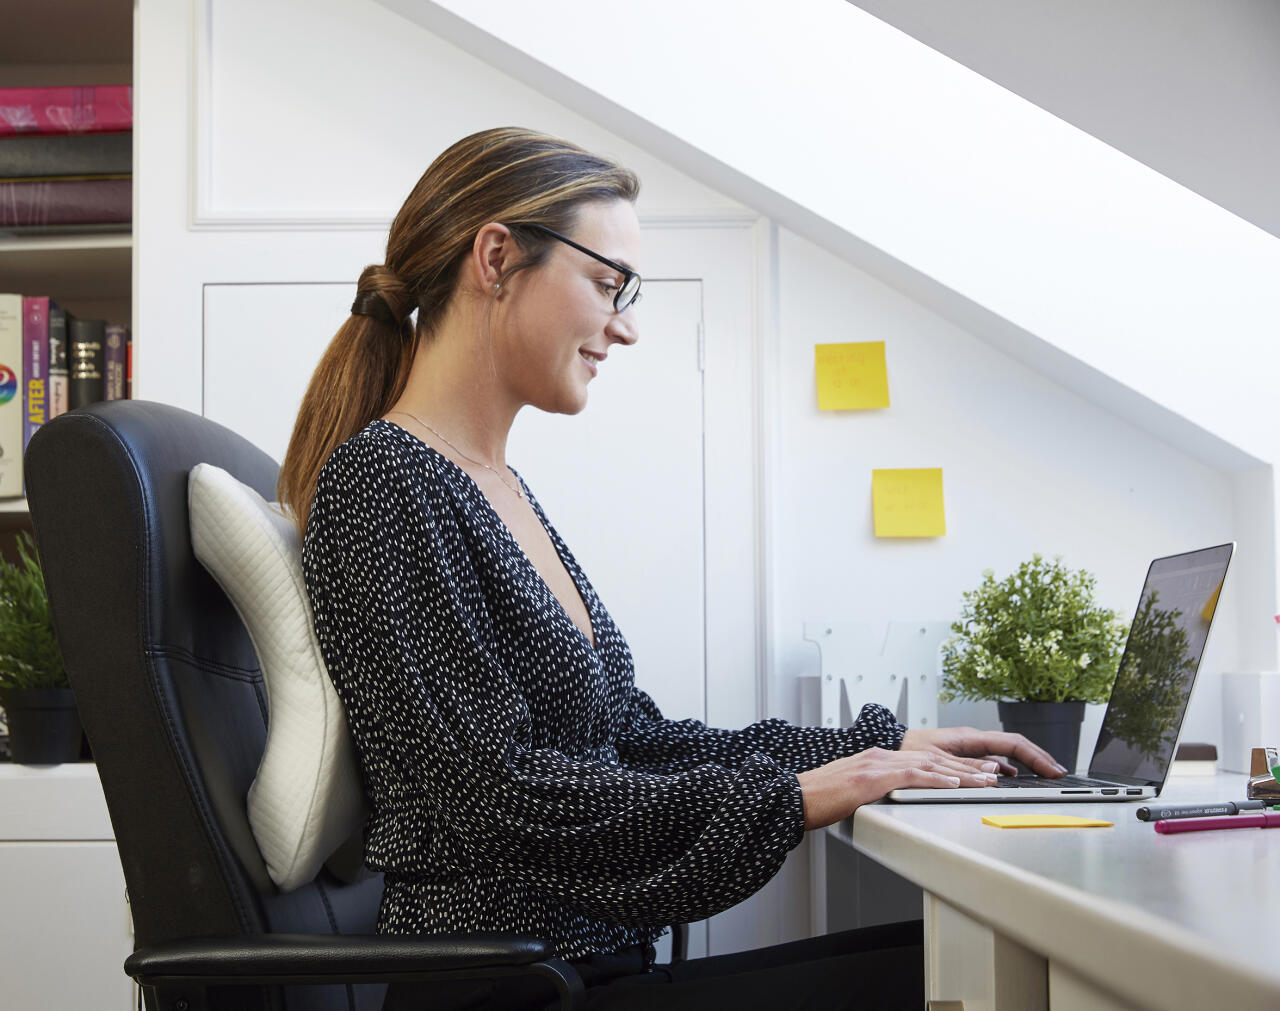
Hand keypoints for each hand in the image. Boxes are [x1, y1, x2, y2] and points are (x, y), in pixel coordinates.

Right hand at [796, 746, 1002, 829]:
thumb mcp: (850, 791)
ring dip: (961, 773)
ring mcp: (876, 765)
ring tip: (985, 780)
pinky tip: (954, 783)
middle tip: (992, 773)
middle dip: (965, 766)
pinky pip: (912, 776)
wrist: (794, 798)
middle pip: (931, 758)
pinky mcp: (872, 778)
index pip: (922, 759)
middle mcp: (879, 756)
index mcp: (875, 759)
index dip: (951, 765)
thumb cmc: (817, 799)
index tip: (974, 772)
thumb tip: (887, 802)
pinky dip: (936, 779)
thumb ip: (872, 790)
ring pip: (928, 765)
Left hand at [901, 726, 1067, 778]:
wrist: (892, 744)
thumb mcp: (938, 760)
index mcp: (970, 737)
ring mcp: (972, 746)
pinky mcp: (966, 754)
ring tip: (1045, 775)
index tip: (1052, 770)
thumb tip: (997, 772)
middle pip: (1016, 746)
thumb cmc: (910, 749)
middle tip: (1058, 773)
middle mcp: (974, 739)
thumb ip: (967, 767)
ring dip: (1028, 763)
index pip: (1012, 744)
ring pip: (1007, 752)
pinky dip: (1011, 767)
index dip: (1036, 756)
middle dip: (1039, 758)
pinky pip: (995, 759)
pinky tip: (1017, 776)